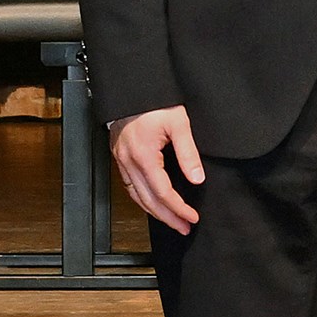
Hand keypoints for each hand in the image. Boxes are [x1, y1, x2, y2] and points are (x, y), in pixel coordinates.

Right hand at [112, 106, 205, 233]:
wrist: (131, 89)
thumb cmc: (153, 101)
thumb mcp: (178, 122)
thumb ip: (188, 152)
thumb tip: (197, 178)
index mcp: (144, 155)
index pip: (162, 192)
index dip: (178, 208)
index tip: (192, 217)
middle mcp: (129, 161)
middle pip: (148, 200)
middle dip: (167, 217)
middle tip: (183, 228)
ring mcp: (121, 160)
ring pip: (136, 196)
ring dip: (154, 212)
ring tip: (171, 221)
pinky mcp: (119, 156)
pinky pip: (130, 186)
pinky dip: (142, 199)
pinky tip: (152, 203)